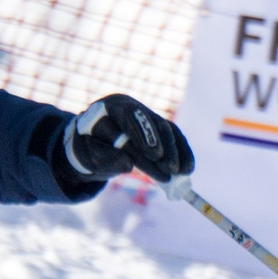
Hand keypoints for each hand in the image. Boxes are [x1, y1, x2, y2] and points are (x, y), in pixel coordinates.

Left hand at [61, 93, 194, 184]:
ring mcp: (144, 114)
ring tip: (181, 172)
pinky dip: (182, 151)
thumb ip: (105, 159)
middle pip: (152, 122)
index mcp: (108, 108)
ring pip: (165, 128)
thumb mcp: (89, 156)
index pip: (129, 117)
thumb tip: (128, 165)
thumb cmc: (89, 149)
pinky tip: (188, 167)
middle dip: (164, 146)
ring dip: (175, 151)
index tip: (154, 156)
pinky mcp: (156, 125)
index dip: (144, 135)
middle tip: (170, 168)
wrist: (91, 142)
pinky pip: (173, 135)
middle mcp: (129, 106)